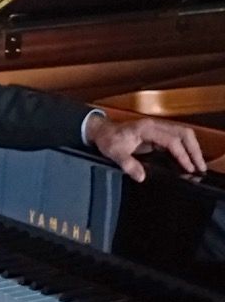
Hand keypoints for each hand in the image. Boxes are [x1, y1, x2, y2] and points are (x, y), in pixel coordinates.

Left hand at [84, 114, 206, 181]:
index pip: (171, 140)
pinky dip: (185, 148)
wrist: (102, 131)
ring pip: (182, 134)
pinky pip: (176, 139)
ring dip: (192, 148)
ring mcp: (157, 128)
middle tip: (200, 168)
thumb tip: (141, 176)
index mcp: (146, 128)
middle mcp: (154, 125)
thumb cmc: (108, 139)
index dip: (182, 154)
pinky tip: (187, 162)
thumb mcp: (114, 153)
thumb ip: (127, 164)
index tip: (189, 169)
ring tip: (198, 166)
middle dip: (194, 150)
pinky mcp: (157, 134)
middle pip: (183, 133)